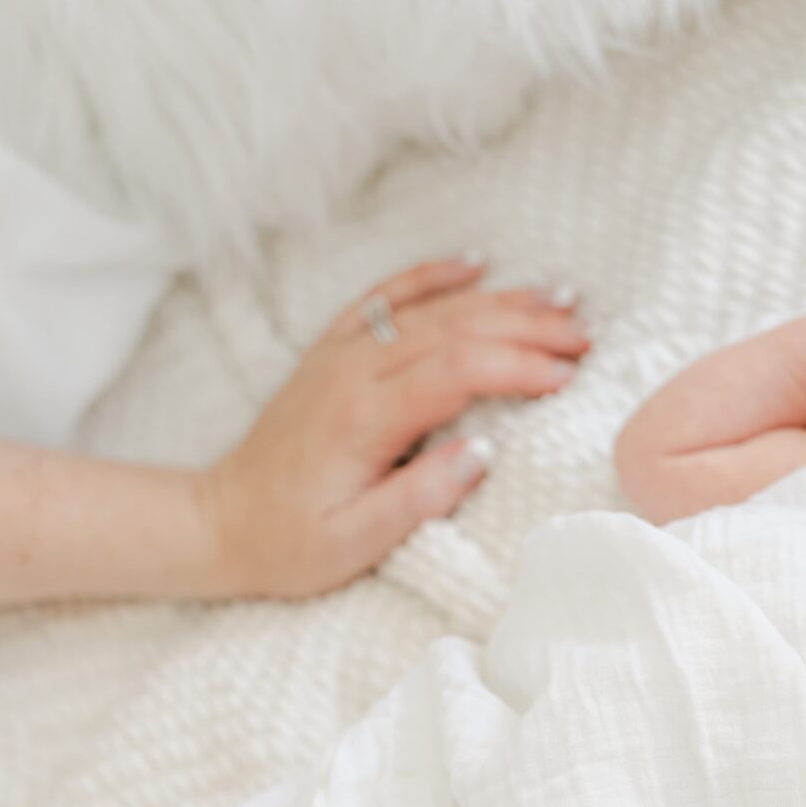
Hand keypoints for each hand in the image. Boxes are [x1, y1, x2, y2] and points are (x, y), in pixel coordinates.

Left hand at [198, 257, 589, 597]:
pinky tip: (476, 262)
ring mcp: (340, 354)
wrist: (220, 522)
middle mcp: (352, 371)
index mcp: (363, 417)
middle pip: (455, 327)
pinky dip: (433, 275)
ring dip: (500, 299)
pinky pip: (387, 296)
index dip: (518, 367)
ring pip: (431, 308)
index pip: (457, 371)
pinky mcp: (332, 351)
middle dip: (527, 326)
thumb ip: (417, 500)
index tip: (568, 377)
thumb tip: (480, 457)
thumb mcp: (354, 544)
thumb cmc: (290, 543)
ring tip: (561, 297)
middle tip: (585, 335)